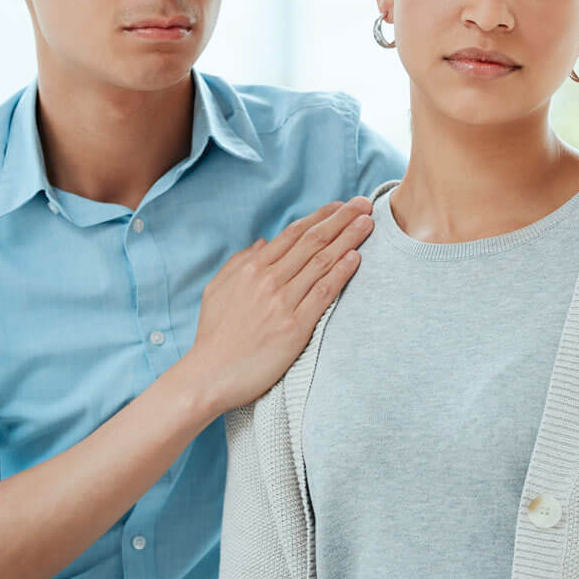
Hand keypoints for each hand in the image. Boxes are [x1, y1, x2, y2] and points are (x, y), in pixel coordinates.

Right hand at [185, 199, 374, 411]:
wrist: (210, 374)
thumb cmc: (214, 334)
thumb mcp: (218, 289)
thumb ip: (240, 262)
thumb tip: (264, 242)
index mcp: (251, 268)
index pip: (293, 234)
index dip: (321, 216)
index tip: (341, 206)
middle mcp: (268, 280)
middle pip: (313, 241)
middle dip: (342, 219)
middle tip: (364, 204)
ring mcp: (282, 302)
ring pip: (322, 262)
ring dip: (348, 239)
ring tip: (368, 223)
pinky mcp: (295, 327)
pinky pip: (323, 293)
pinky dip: (341, 273)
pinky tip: (356, 258)